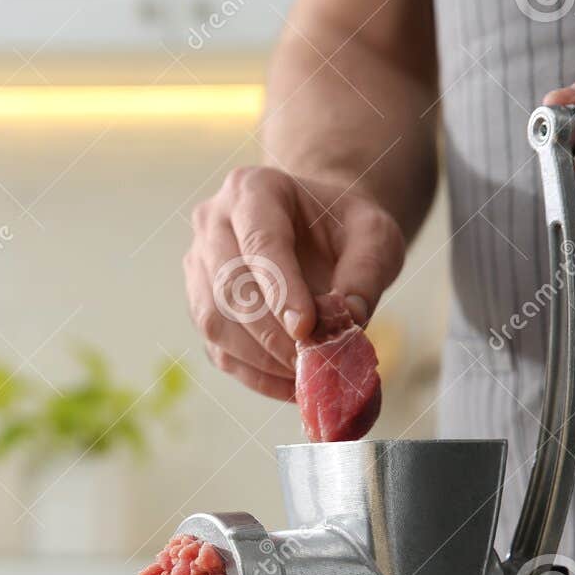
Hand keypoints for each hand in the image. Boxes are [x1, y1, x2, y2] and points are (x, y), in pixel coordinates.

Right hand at [184, 166, 403, 398]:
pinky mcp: (201, 305)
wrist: (318, 230)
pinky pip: (218, 350)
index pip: (260, 242)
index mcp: (253, 189)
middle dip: (271, 332)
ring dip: (260, 358)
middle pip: (229, 285)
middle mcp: (212, 222)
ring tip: (306, 376)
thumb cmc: (344, 227)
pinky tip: (291, 385)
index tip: (306, 329)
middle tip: (311, 361)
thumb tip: (349, 319)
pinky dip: (254, 375)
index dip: (280, 289)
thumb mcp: (374, 235)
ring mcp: (199, 265)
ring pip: (214, 322)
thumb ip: (367, 271)